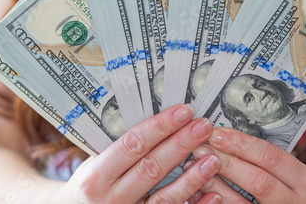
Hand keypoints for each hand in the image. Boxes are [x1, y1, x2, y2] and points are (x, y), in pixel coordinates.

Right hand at [54, 104, 222, 203]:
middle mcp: (111, 197)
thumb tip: (161, 117)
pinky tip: (213, 194)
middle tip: (203, 126)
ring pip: (164, 197)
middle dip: (180, 144)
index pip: (132, 144)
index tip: (184, 111)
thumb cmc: (91, 185)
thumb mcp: (96, 163)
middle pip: (151, 167)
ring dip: (192, 178)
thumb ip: (122, 147)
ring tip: (214, 158)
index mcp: (98, 175)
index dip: (160, 127)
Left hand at [190, 127, 305, 202]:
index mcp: (304, 182)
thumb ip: (260, 156)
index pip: (272, 157)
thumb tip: (222, 133)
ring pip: (239, 203)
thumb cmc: (281, 185)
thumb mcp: (283, 171)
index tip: (217, 133)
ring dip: (213, 183)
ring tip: (193, 166)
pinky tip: (195, 189)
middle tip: (201, 148)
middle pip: (258, 181)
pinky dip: (209, 201)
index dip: (242, 144)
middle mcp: (295, 203)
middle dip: (227, 162)